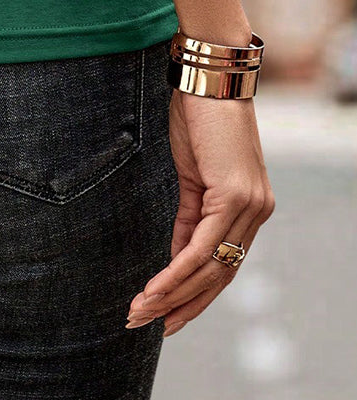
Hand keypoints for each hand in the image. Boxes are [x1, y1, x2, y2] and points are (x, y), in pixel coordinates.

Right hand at [126, 89, 274, 336]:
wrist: (209, 75)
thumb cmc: (198, 115)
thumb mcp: (192, 173)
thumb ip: (190, 215)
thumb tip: (177, 256)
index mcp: (251, 207)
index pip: (224, 264)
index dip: (195, 294)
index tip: (166, 315)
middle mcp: (258, 211)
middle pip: (221, 276)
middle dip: (182, 306)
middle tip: (147, 325)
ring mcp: (251, 205)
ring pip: (211, 269)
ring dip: (172, 294)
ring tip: (140, 312)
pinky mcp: (234, 196)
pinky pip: (202, 247)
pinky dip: (176, 271)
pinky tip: (155, 288)